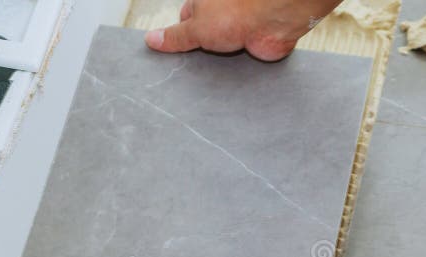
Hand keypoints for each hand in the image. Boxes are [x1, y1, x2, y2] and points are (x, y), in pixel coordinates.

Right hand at [144, 0, 341, 60]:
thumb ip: (175, 37)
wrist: (273, 20)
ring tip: (211, 78)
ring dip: (218, 65)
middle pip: (204, 39)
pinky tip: (230, 80)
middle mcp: (222, 15)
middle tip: (191, 71)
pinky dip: (235, 72)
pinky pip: (239, 62)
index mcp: (205, 3)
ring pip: (222, 53)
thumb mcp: (195, 27)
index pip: (185, 22)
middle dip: (199, 55)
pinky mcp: (253, 45)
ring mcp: (239, 30)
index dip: (181, 39)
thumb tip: (152, 39)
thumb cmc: (239, 9)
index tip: (174, 55)